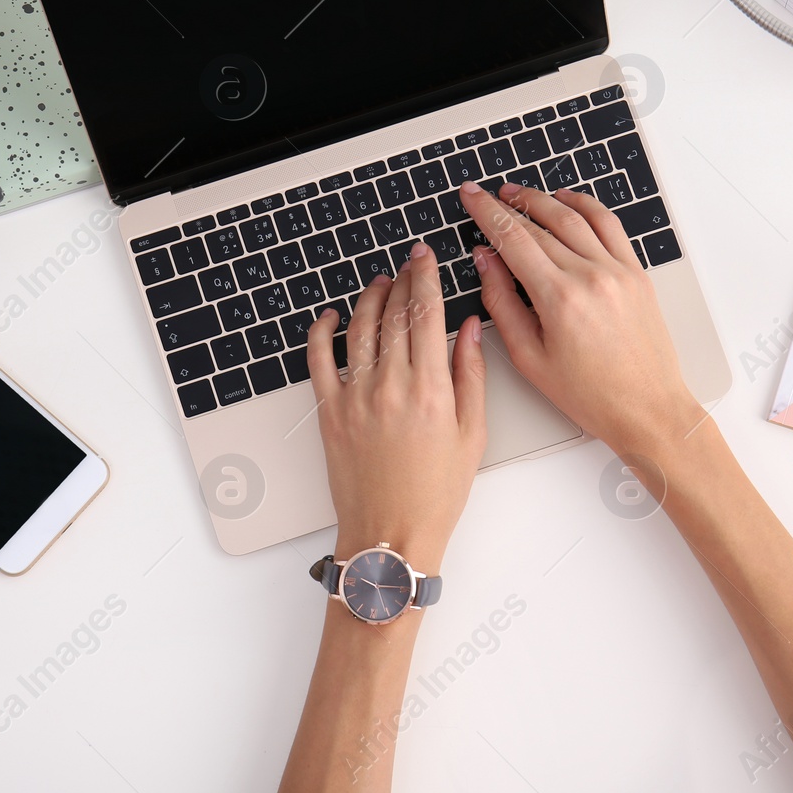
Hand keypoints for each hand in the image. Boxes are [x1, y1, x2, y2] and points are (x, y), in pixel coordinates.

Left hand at [306, 241, 486, 571]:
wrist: (391, 535)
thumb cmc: (437, 493)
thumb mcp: (473, 433)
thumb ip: (472, 375)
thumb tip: (470, 328)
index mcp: (432, 390)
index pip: (428, 314)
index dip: (426, 278)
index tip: (425, 257)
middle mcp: (391, 387)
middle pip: (394, 315)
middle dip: (402, 281)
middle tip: (408, 264)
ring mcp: (355, 397)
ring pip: (358, 329)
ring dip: (369, 299)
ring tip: (379, 283)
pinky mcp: (329, 412)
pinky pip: (319, 360)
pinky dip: (321, 332)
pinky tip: (329, 316)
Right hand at [458, 181, 703, 453]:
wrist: (647, 408)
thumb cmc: (591, 394)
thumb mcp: (530, 358)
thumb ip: (501, 303)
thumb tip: (486, 260)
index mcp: (560, 299)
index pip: (514, 239)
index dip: (487, 212)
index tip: (471, 196)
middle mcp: (591, 277)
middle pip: (540, 224)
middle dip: (507, 205)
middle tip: (486, 194)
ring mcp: (618, 271)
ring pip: (574, 217)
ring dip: (542, 199)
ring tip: (518, 193)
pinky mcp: (636, 273)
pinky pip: (609, 225)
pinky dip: (585, 206)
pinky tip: (567, 201)